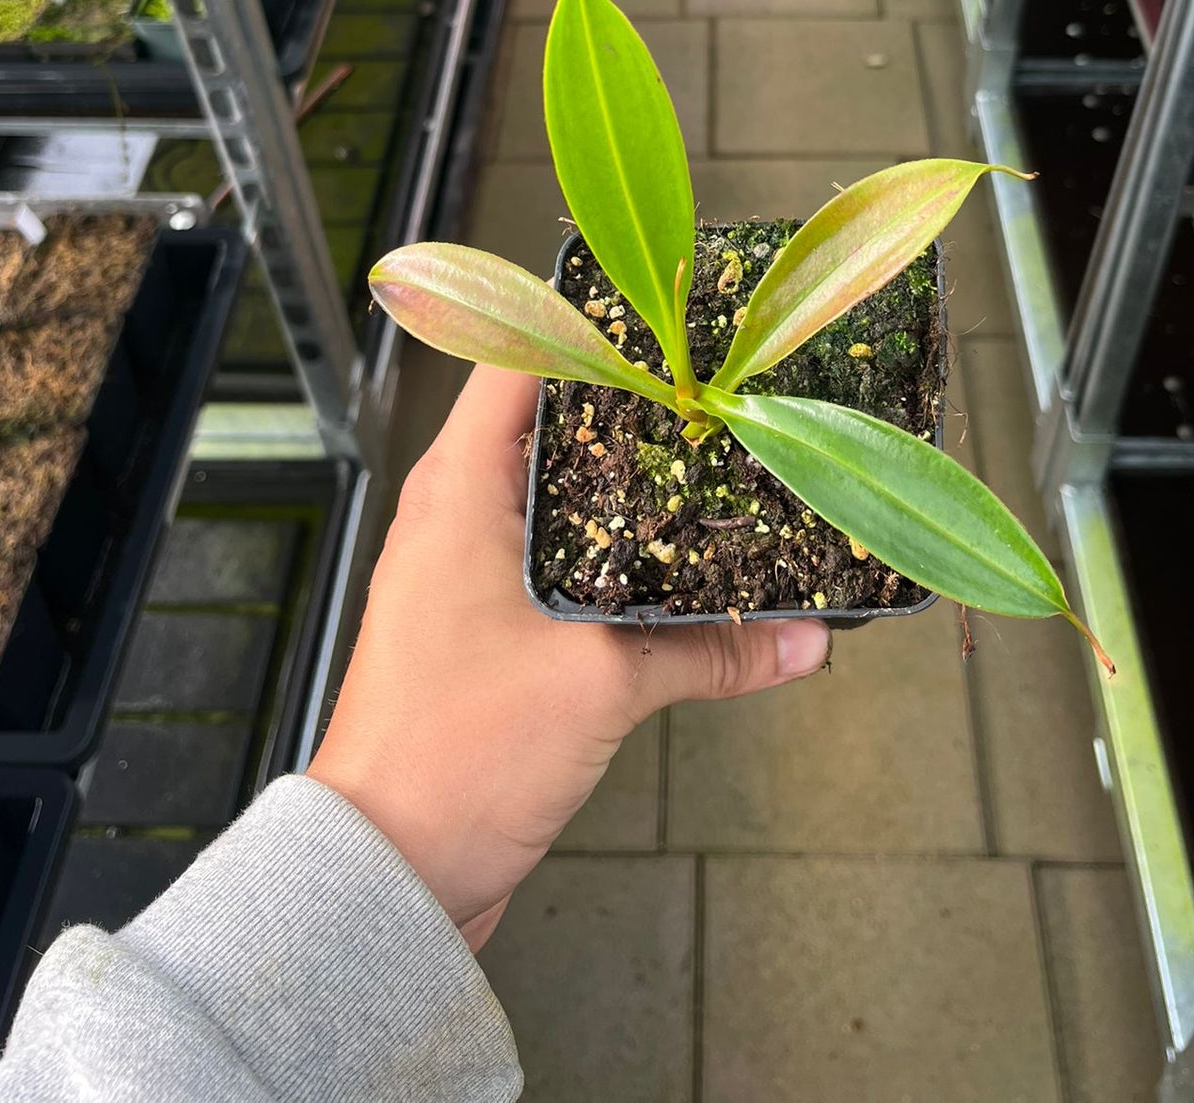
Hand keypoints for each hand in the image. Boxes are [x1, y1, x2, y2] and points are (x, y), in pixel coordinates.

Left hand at [308, 364, 830, 949]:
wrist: (389, 871)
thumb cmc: (454, 756)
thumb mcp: (599, 684)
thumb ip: (708, 650)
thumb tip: (804, 636)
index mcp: (459, 489)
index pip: (518, 359)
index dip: (592, 329)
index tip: (668, 323)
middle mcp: (455, 515)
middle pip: (549, 424)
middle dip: (632, 409)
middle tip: (715, 395)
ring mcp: (467, 572)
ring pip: (559, 497)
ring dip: (625, 486)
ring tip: (708, 470)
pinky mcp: (486, 629)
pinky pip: (558, 562)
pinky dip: (613, 553)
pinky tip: (672, 568)